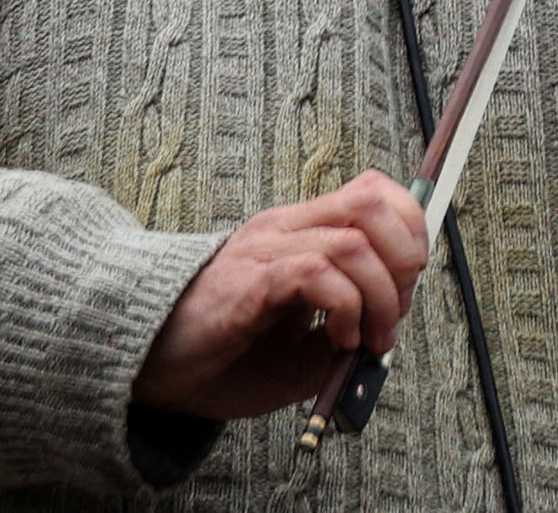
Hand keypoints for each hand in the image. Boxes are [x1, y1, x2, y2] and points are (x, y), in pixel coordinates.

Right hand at [132, 174, 429, 422]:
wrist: (146, 364)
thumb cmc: (220, 354)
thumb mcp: (297, 350)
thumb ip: (339, 336)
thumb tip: (386, 334)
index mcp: (297, 235)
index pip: (370, 193)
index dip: (408, 226)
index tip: (411, 281)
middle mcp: (284, 231)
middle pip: (370, 202)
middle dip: (404, 255)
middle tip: (396, 308)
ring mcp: (265, 252)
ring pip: (352, 240)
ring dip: (380, 294)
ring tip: (370, 337)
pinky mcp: (249, 284)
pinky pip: (316, 273)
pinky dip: (345, 306)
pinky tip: (339, 338)